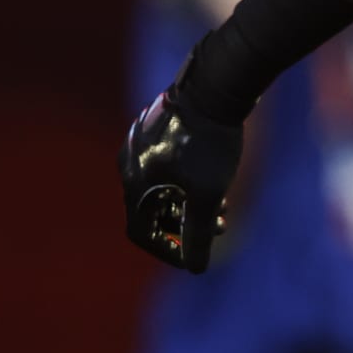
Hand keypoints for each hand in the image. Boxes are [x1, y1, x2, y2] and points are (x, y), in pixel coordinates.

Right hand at [118, 85, 242, 271]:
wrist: (219, 84)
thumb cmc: (211, 140)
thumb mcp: (208, 192)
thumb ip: (198, 233)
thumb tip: (196, 268)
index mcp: (133, 181)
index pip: (140, 232)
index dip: (165, 250)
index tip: (192, 257)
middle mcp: (129, 162)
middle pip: (153, 209)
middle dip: (185, 224)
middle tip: (219, 226)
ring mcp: (142, 143)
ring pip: (164, 186)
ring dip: (190, 203)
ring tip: (223, 205)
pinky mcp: (160, 128)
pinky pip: (168, 166)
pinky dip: (189, 181)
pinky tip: (218, 179)